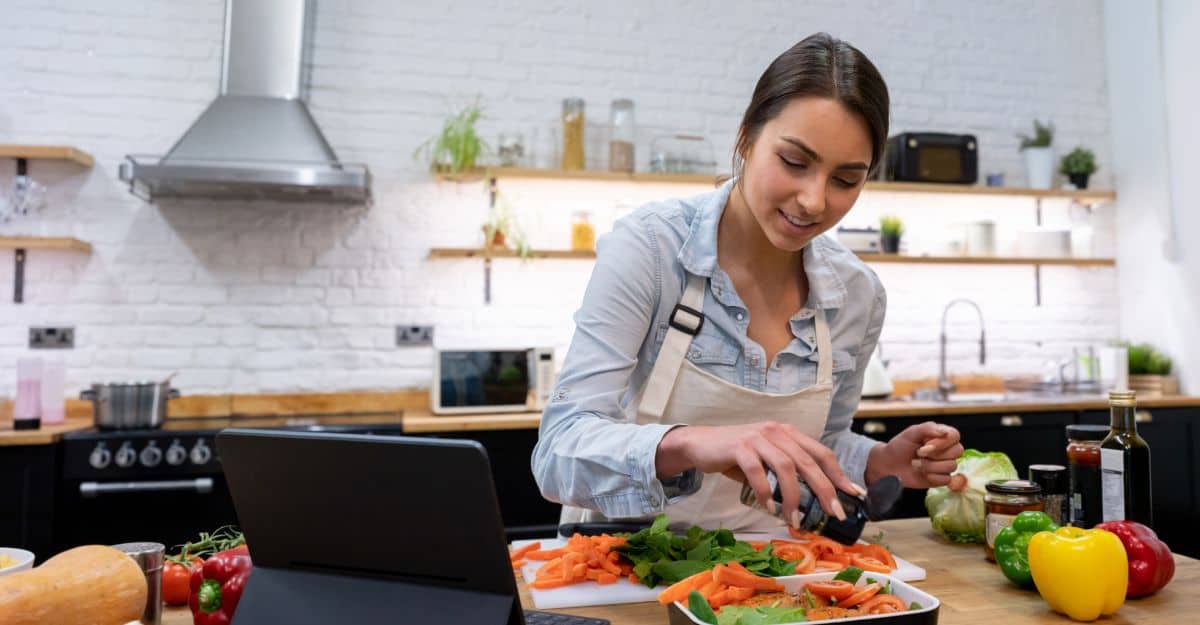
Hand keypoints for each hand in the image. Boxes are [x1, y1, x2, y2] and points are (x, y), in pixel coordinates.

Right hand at [656, 421, 867, 524]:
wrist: (700, 444)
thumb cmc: (736, 456)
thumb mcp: (766, 460)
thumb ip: (786, 474)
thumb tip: (811, 504)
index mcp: (788, 433)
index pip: (822, 453)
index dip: (839, 475)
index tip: (853, 496)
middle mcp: (777, 431)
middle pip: (809, 462)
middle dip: (825, 490)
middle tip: (833, 514)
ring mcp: (758, 437)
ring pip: (786, 467)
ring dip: (794, 497)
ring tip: (796, 519)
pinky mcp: (739, 446)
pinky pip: (757, 472)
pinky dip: (766, 492)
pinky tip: (769, 508)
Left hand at [865, 421, 963, 487]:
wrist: (888, 465)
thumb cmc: (899, 447)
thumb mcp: (910, 433)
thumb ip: (927, 429)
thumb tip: (945, 432)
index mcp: (941, 435)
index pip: (955, 435)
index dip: (942, 442)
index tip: (925, 444)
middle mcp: (946, 449)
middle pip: (957, 451)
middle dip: (934, 454)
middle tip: (918, 453)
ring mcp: (944, 464)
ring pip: (951, 466)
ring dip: (930, 466)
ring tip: (916, 463)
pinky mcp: (941, 478)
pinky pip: (946, 480)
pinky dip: (932, 477)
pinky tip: (922, 473)